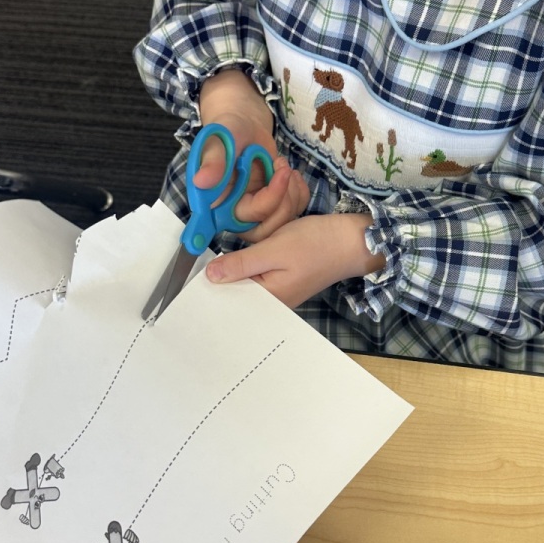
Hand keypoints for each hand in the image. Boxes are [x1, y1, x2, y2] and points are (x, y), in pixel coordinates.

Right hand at [196, 69, 309, 241]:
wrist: (247, 126)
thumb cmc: (229, 131)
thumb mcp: (219, 141)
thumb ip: (213, 161)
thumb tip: (201, 181)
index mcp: (217, 203)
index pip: (237, 221)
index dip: (259, 209)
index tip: (276, 180)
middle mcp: (236, 213)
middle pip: (263, 230)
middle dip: (281, 201)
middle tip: (283, 170)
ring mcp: (257, 213)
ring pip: (282, 223)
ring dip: (292, 194)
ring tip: (284, 166)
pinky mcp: (274, 207)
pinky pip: (295, 211)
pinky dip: (300, 193)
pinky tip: (291, 174)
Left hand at [204, 213, 383, 308]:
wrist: (351, 241)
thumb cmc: (317, 244)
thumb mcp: (274, 249)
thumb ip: (241, 263)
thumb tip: (210, 275)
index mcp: (269, 300)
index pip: (229, 299)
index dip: (210, 285)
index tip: (191, 271)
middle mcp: (272, 302)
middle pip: (235, 292)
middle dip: (221, 275)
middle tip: (201, 259)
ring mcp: (277, 291)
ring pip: (244, 282)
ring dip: (233, 268)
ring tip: (215, 257)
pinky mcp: (280, 279)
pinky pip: (255, 276)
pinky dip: (247, 264)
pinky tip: (238, 255)